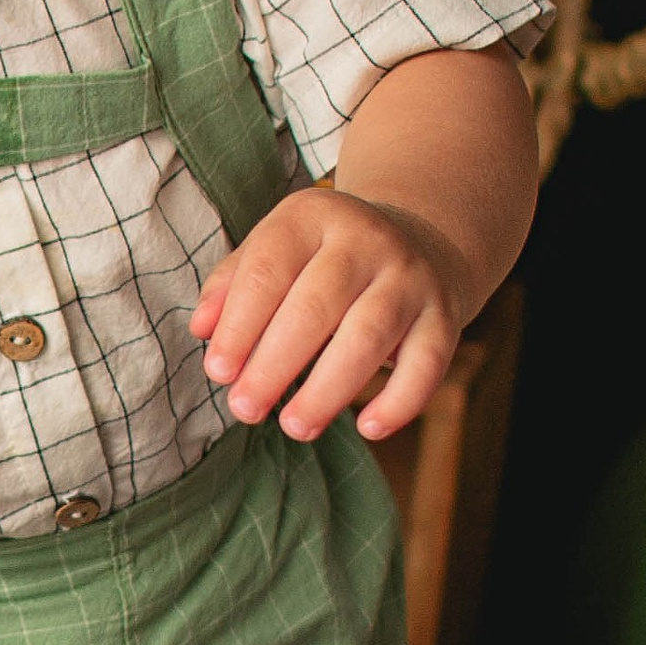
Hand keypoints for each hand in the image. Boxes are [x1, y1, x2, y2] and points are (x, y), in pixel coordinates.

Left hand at [190, 190, 468, 445]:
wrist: (421, 240)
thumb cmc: (322, 260)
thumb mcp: (277, 251)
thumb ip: (233, 285)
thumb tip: (201, 329)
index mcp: (312, 216)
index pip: (269, 268)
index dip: (240, 324)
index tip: (218, 372)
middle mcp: (367, 240)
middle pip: (316, 305)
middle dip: (275, 363)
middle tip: (245, 409)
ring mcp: (410, 277)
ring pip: (369, 336)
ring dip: (329, 389)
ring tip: (295, 427)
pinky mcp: (444, 317)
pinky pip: (427, 363)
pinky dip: (400, 401)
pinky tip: (368, 428)